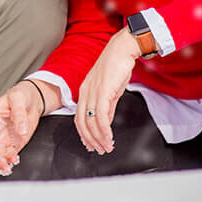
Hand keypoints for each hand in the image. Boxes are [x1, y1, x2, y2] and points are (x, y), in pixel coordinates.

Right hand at [0, 79, 58, 175]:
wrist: (32, 100)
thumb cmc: (21, 95)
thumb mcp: (18, 98)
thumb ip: (19, 113)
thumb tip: (21, 129)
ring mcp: (3, 139)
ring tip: (5, 168)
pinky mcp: (13, 145)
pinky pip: (8, 156)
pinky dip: (10, 161)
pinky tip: (14, 162)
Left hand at [74, 28, 139, 153]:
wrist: (122, 50)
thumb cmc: (117, 66)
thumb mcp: (110, 89)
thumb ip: (107, 106)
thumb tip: (106, 121)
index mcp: (84, 91)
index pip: (78, 117)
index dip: (84, 133)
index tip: (90, 144)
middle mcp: (85, 92)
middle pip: (82, 122)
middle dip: (91, 140)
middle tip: (99, 150)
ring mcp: (92, 92)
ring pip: (91, 122)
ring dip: (99, 138)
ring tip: (107, 148)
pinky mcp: (102, 92)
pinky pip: (101, 116)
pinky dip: (105, 130)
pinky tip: (109, 138)